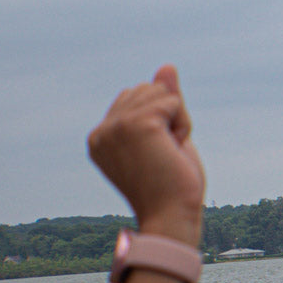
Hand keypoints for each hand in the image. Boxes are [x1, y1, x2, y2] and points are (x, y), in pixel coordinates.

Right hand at [88, 66, 204, 247]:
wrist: (171, 217)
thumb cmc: (171, 188)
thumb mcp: (166, 137)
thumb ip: (163, 102)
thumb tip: (167, 66)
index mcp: (100, 137)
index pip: (134, 98)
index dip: (159, 122)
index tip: (155, 157)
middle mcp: (102, 130)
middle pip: (147, 89)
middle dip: (168, 117)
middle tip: (166, 156)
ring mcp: (116, 126)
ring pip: (160, 92)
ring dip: (177, 121)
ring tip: (169, 154)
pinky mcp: (137, 124)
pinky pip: (172, 101)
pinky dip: (183, 124)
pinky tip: (174, 150)